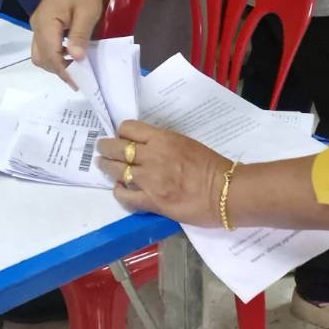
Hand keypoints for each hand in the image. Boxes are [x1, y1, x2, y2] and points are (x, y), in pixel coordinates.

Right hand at [30, 0, 109, 79]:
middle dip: (57, 69)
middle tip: (79, 77)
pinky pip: (43, 44)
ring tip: (75, 68)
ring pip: (40, 52)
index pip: (50, 55)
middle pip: (40, 57)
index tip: (78, 83)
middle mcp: (36, 24)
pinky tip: (70, 54)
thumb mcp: (87, 13)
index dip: (63, 71)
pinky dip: (54, 54)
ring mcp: (37, 23)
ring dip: (55, 63)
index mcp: (45, 22)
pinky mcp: (42, 22)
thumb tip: (76, 59)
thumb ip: (79, 36)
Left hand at [95, 120, 230, 225]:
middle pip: (115, 147)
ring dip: (107, 167)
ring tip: (104, 166)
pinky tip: (120, 189)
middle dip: (105, 147)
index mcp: (162, 138)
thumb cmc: (212, 166)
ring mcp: (149, 179)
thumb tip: (147, 148)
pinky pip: (125, 196)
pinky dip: (118, 192)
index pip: (128, 128)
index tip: (121, 137)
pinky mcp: (152, 201)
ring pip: (115, 169)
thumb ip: (163, 144)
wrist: (226, 192)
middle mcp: (151, 155)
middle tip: (101, 149)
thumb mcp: (185, 143)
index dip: (121, 133)